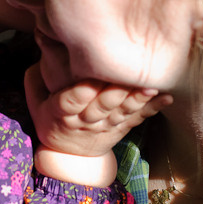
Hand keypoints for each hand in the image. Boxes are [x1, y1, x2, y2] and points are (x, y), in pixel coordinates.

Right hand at [26, 63, 171, 184]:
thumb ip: (36, 80)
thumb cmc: (52, 118)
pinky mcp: (122, 128)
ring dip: (137, 100)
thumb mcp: (36, 103)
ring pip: (121, 112)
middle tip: (126, 79)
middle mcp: (85, 120)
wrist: (70, 154)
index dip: (80, 93)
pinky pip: (138, 118)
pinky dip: (153, 108)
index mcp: (60, 113)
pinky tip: (166, 98)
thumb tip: (42, 49)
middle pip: (100, 106)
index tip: (89, 82)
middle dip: (114, 93)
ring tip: (150, 87)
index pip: (69, 102)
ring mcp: (106, 125)